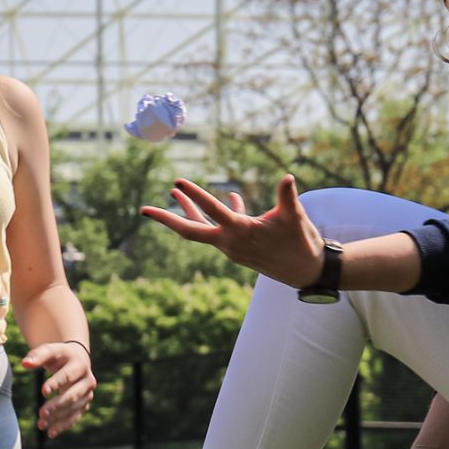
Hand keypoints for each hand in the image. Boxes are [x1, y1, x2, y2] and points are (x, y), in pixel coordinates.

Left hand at [21, 341, 94, 436]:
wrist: (76, 360)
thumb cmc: (58, 356)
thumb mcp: (49, 351)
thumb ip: (37, 356)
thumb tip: (24, 363)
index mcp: (80, 364)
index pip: (67, 376)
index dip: (55, 384)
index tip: (43, 392)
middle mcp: (88, 380)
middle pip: (72, 395)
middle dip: (57, 405)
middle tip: (41, 413)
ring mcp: (88, 394)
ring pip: (73, 408)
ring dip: (58, 418)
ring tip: (41, 424)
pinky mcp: (85, 405)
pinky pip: (75, 417)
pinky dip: (63, 426)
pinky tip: (51, 432)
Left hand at [140, 176, 327, 288]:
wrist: (306, 271)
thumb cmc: (301, 242)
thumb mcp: (295, 216)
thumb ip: (287, 197)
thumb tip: (287, 177)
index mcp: (241, 232)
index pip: (212, 211)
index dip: (195, 195)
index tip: (178, 182)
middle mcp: (229, 242)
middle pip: (190, 230)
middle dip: (166, 219)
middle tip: (143, 209)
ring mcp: (230, 248)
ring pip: (202, 228)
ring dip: (188, 210)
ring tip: (173, 190)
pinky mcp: (236, 249)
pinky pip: (219, 229)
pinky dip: (217, 214)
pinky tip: (231, 197)